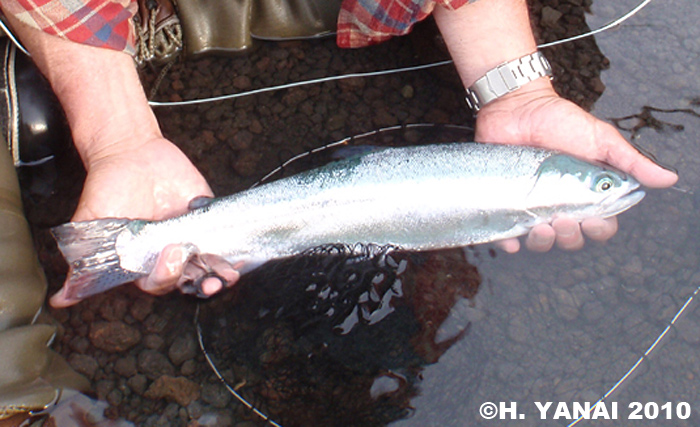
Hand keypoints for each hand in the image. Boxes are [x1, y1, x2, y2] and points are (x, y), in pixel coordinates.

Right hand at [50, 137, 239, 306]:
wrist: (130, 150)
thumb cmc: (107, 188)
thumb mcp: (91, 226)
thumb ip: (84, 263)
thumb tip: (63, 298)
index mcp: (143, 260)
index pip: (159, 282)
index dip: (168, 279)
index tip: (171, 260)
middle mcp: (168, 252)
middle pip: (189, 279)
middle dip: (201, 282)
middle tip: (208, 275)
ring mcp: (189, 236)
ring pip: (209, 263)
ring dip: (221, 273)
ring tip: (229, 274)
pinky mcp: (205, 217)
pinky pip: (223, 237)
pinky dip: (233, 248)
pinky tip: (241, 253)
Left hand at [475, 79, 677, 251]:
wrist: (517, 106)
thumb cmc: (560, 121)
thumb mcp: (601, 139)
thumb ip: (631, 162)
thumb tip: (668, 179)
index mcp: (586, 194)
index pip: (599, 225)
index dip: (597, 230)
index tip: (591, 220)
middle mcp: (560, 204)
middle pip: (569, 238)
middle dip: (569, 237)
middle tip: (563, 220)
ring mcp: (531, 205)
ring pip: (540, 240)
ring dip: (542, 242)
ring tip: (541, 227)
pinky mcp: (504, 201)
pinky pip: (505, 232)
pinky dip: (508, 242)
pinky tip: (511, 242)